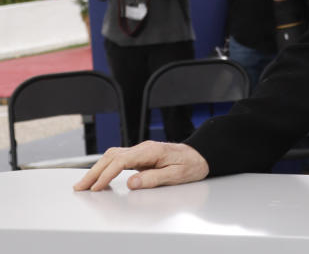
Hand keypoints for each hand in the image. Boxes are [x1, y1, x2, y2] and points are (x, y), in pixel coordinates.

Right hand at [72, 141, 208, 191]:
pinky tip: (100, 176)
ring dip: (97, 168)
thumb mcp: (176, 175)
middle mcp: (144, 148)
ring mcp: (142, 150)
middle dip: (94, 171)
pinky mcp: (142, 155)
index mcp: (152, 151)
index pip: (122, 161)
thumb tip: (131, 183)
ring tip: (85, 183)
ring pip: (113, 155)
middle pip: (112, 156)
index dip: (106, 174)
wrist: (202, 155)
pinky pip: (119, 158)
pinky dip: (106, 167)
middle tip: (80, 186)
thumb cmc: (192, 165)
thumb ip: (153, 179)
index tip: (96, 187)